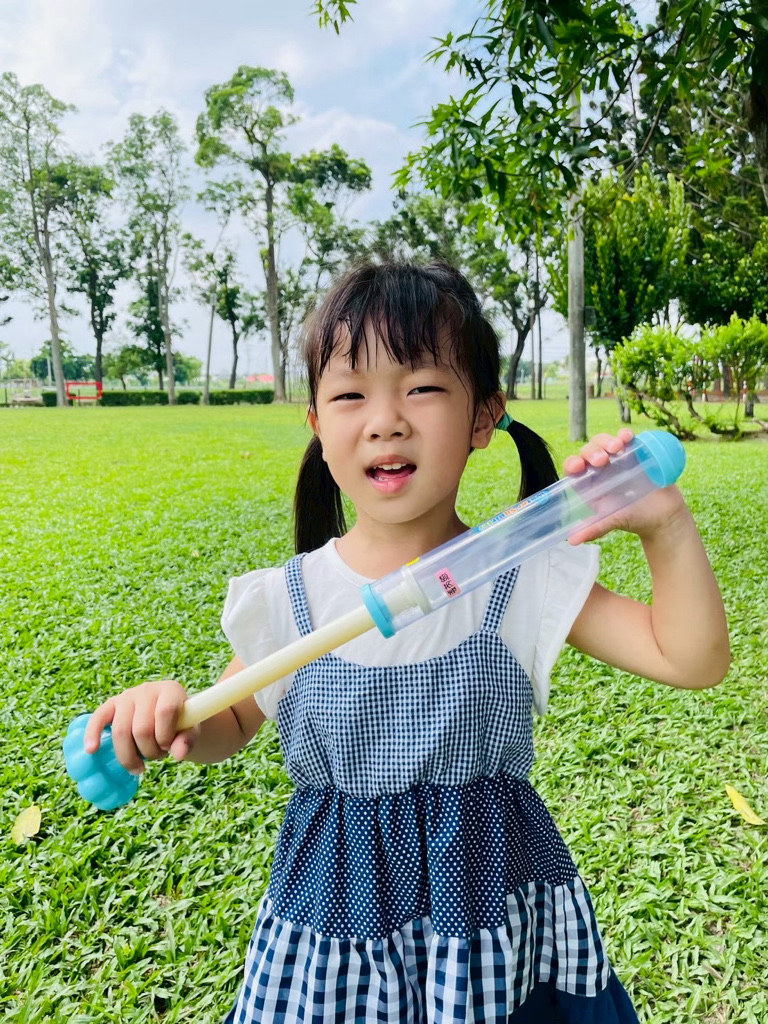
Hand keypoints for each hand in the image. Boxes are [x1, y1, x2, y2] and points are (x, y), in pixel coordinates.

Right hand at [82, 680, 199, 774]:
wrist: (170, 715)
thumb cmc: (181, 724)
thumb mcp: (191, 731)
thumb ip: (188, 740)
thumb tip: (179, 755)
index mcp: (170, 690)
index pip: (165, 712)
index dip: (165, 736)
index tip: (169, 747)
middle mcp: (148, 689)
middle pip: (141, 728)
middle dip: (149, 751)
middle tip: (158, 756)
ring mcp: (127, 696)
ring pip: (121, 731)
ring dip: (130, 755)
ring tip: (140, 764)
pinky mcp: (111, 704)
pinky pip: (98, 718)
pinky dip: (94, 734)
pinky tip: (92, 749)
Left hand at [564, 429, 687, 544]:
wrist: (662, 515)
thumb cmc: (633, 519)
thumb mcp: (612, 522)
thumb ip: (595, 528)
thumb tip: (572, 541)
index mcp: (589, 484)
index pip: (574, 469)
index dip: (573, 464)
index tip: (578, 466)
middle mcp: (600, 469)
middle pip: (588, 451)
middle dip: (592, 451)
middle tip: (602, 460)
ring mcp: (617, 459)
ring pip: (604, 442)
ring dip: (607, 441)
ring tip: (616, 448)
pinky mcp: (635, 453)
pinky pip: (626, 439)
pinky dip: (625, 435)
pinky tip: (627, 437)